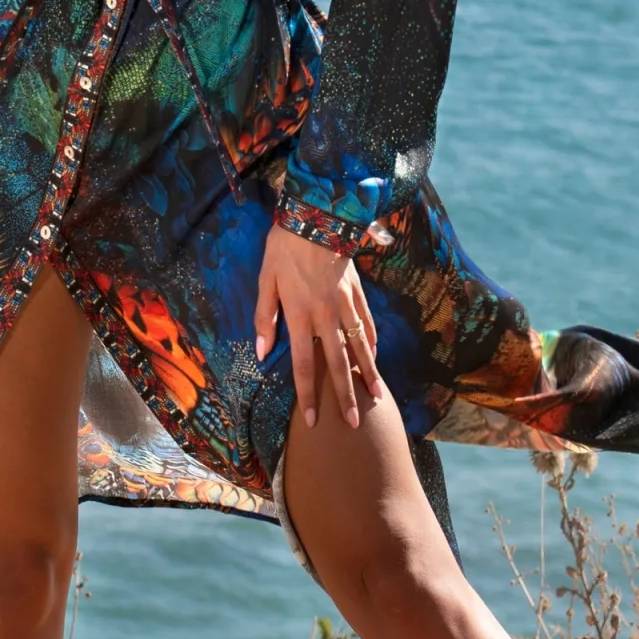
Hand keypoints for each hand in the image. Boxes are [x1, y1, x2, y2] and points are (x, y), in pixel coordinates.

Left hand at [254, 223, 382, 429]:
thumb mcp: (266, 280)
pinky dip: (372, 342)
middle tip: (354, 422)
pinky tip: (375, 356)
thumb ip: (264, 317)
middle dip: (345, 395)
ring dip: (367, 373)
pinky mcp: (358, 292)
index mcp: (300, 315)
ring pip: (359, 345)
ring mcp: (346, 304)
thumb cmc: (284, 248)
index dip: (307, 394)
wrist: (316, 216)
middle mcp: (326, 315)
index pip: (305, 364)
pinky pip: (368, 322)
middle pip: (337, 363)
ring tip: (376, 396)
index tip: (311, 420)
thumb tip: (262, 352)